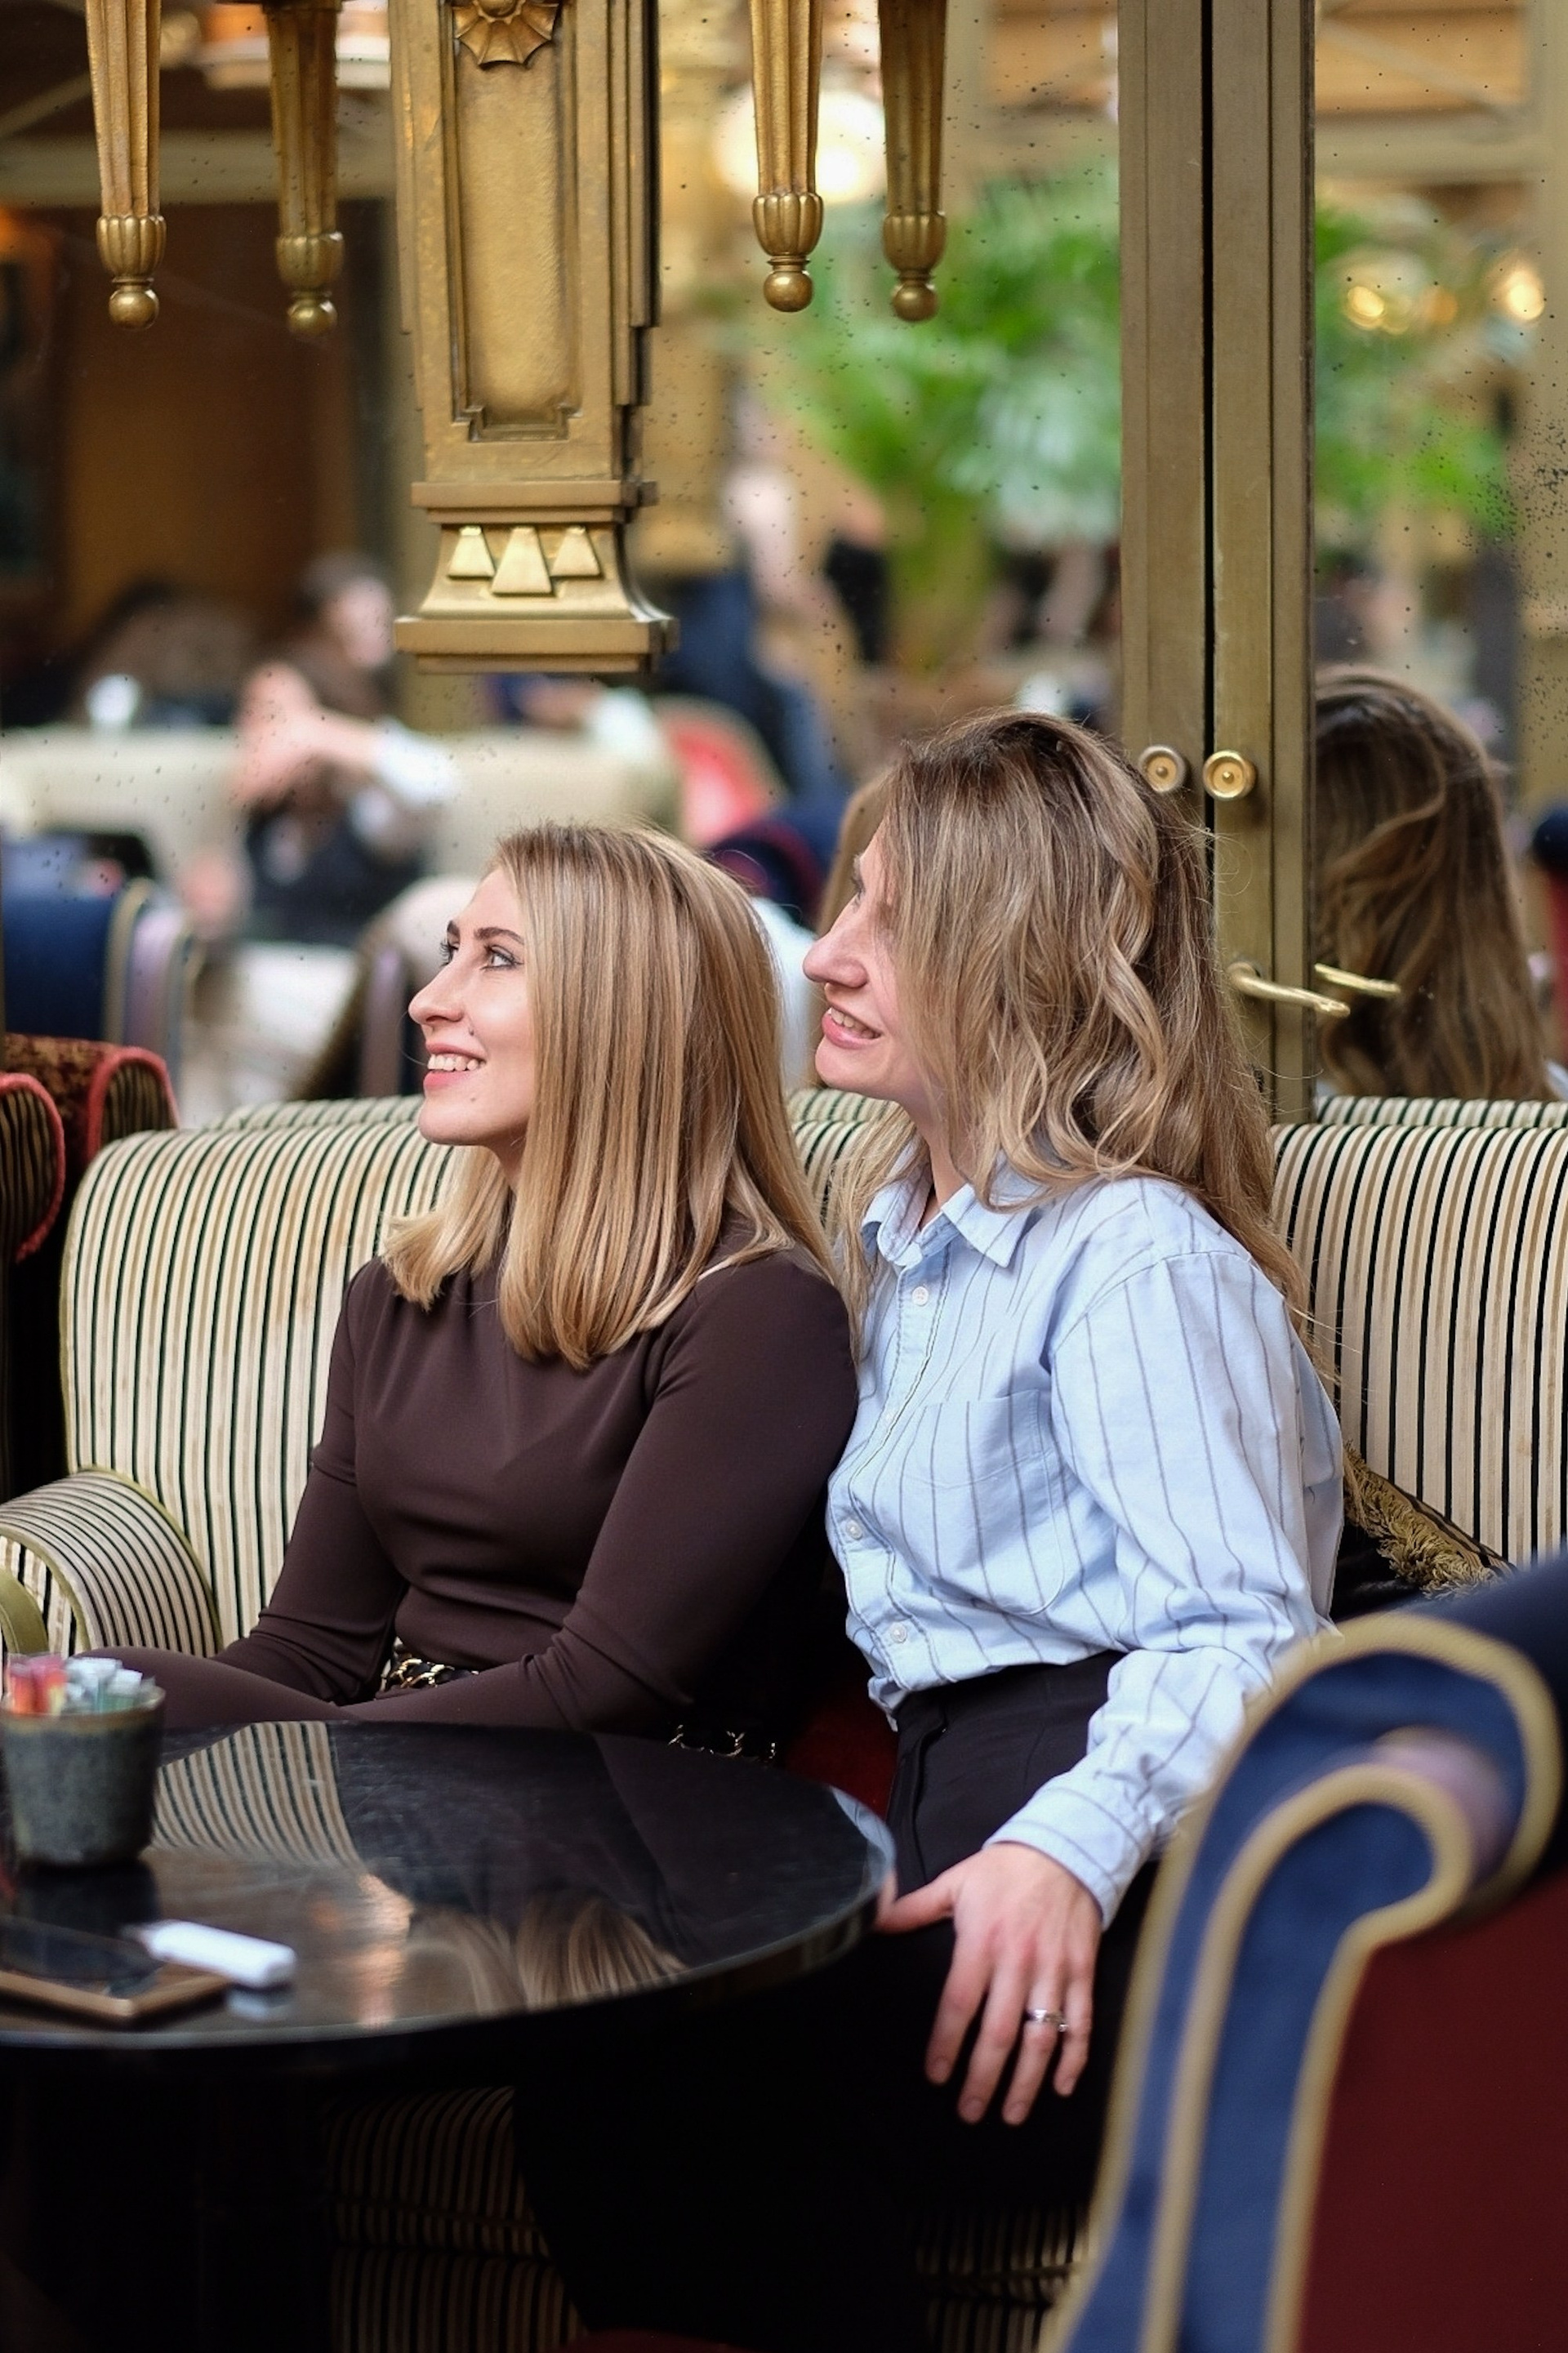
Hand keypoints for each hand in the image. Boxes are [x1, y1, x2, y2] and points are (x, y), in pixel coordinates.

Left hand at [878, 1841, 1101, 2124]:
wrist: (1065, 1848)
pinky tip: (1061, 2088)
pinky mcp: (1083, 1972)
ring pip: (1041, 2037)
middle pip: (999, 2032)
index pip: (959, 2003)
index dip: (946, 2043)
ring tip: (1011, 2114)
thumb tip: (871, 1922)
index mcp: (981, 1942)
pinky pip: (1081, 2023)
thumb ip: (912, 1909)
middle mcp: (1018, 1962)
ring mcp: (1054, 1971)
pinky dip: (1074, 2059)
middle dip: (983, 2078)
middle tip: (969, 2112)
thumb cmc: (1003, 1871)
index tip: (935, 2076)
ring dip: (1027, 2082)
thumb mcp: (954, 1883)